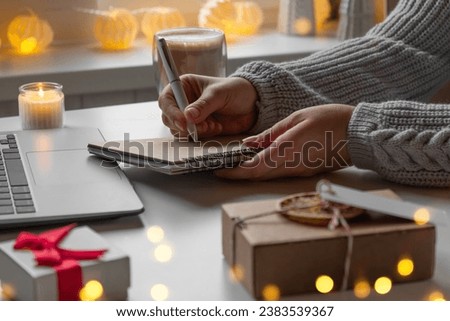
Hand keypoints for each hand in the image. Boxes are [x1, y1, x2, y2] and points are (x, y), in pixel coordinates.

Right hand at [158, 74, 257, 137]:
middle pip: (168, 118)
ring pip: (178, 130)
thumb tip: (188, 116)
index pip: (166, 99)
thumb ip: (204, 105)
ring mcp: (190, 118)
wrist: (252, 105)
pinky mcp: (198, 130)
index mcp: (184, 86)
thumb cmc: (236, 91)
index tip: (183, 122)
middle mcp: (183, 102)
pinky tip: (216, 127)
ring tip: (212, 125)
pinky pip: (191, 138)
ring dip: (194, 131)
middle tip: (201, 127)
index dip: (171, 112)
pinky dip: (202, 136)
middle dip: (183, 125)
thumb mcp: (219, 94)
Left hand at [215, 104, 354, 179]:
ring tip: (236, 163)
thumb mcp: (295, 119)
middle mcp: (291, 166)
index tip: (219, 171)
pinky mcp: (305, 171)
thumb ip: (270, 134)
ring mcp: (299, 171)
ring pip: (268, 175)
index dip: (234, 173)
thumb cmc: (329, 120)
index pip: (253, 168)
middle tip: (223, 168)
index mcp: (286, 151)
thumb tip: (249, 144)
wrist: (357, 133)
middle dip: (238, 174)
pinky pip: (280, 172)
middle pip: (258, 175)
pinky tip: (259, 159)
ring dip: (250, 172)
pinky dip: (265, 168)